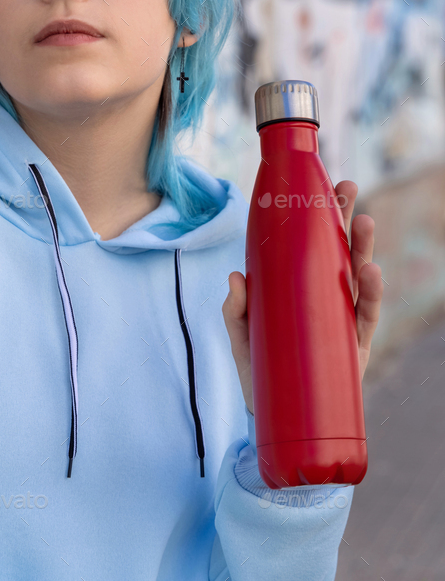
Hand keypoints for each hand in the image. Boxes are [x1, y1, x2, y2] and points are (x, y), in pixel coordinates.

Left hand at [222, 180, 383, 414]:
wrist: (274, 421)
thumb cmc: (259, 372)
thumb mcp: (241, 339)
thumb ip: (236, 310)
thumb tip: (235, 276)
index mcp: (298, 289)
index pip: (309, 247)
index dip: (317, 217)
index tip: (320, 187)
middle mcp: (323, 298)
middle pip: (338, 252)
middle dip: (346, 218)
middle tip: (349, 188)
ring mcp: (340, 319)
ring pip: (358, 277)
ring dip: (363, 248)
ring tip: (364, 222)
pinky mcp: (354, 345)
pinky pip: (366, 315)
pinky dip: (373, 292)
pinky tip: (372, 270)